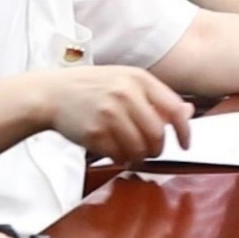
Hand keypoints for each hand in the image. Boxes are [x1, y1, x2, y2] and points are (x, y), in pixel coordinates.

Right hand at [33, 60, 195, 161]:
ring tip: (131, 153)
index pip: (175, 109)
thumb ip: (155, 96)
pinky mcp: (94, 133)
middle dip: (157, 148)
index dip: (184, 131)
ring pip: (139, 149)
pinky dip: (120, 158)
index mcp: (138, 79)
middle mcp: (125, 94)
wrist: (51, 94)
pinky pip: (119, 156)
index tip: (185, 143)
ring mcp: (109, 114)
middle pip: (157, 134)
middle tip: (151, 151)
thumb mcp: (125, 80)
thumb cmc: (91, 87)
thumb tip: (187, 112)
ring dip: (139, 156)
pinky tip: (114, 150)